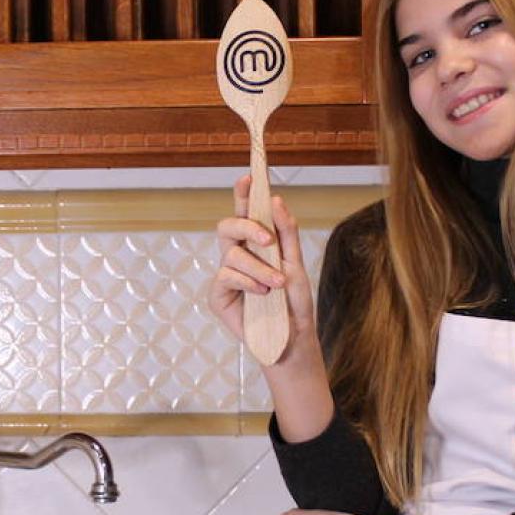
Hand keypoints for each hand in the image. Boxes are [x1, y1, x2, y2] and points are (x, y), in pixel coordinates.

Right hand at [206, 176, 317, 356]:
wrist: (291, 337)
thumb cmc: (293, 301)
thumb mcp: (296, 263)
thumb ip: (287, 232)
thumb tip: (276, 199)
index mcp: (256, 243)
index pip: (246, 212)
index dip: (243, 193)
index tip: (248, 177)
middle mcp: (238, 255)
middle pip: (228, 226)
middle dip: (247, 227)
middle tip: (269, 241)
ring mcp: (226, 274)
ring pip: (231, 254)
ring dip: (259, 267)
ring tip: (277, 284)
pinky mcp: (219, 295)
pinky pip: (226, 276)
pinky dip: (248, 282)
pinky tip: (263, 294)